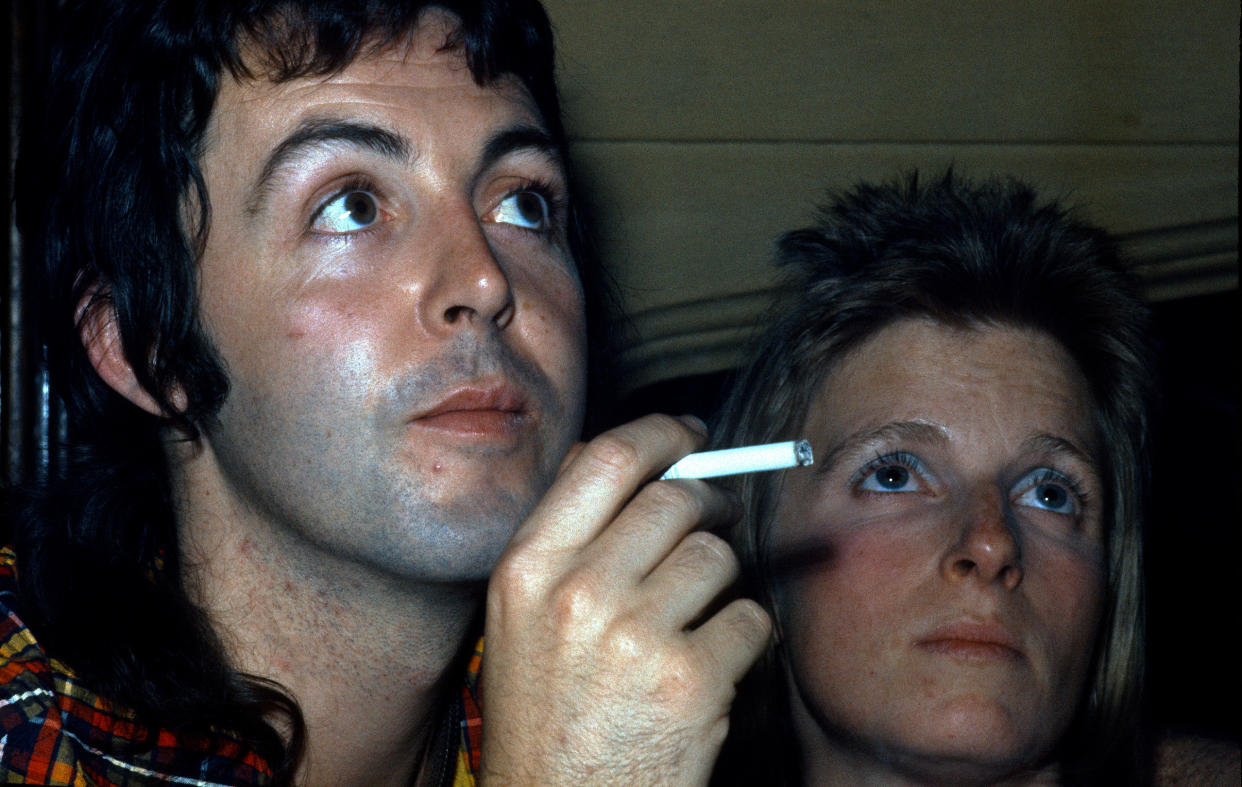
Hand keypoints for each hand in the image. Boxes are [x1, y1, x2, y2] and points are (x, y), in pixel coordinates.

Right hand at [479, 414, 771, 785]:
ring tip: (699, 614)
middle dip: (710, 500)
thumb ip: (563, 537)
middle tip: (719, 515)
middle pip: (676, 498)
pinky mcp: (691, 680)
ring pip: (719, 557)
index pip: (607, 459)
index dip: (660, 434)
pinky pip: (749, 619)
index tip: (688, 434)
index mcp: (528, 568)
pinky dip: (743, 638)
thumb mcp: (520, 619)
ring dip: (723, 579)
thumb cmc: (546, 716)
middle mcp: (577, 593)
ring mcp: (635, 636)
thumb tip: (613, 456)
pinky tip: (711, 665)